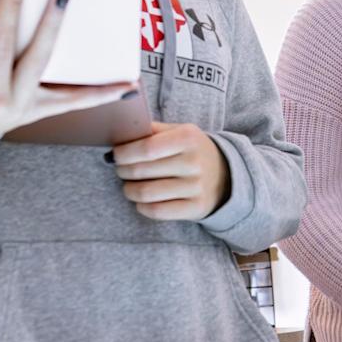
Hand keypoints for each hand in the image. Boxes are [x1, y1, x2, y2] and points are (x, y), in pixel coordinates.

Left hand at [110, 122, 230, 219]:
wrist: (226, 175)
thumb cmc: (192, 150)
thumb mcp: (179, 131)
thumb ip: (152, 130)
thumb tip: (119, 133)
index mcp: (188, 138)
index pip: (146, 147)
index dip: (124, 153)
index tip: (115, 155)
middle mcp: (194, 162)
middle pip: (141, 170)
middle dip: (122, 170)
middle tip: (119, 169)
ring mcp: (196, 187)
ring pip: (146, 193)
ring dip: (129, 190)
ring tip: (128, 186)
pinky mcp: (195, 208)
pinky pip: (157, 211)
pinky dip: (142, 207)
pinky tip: (142, 201)